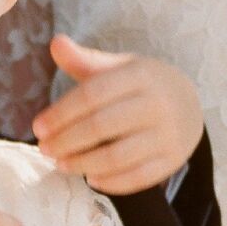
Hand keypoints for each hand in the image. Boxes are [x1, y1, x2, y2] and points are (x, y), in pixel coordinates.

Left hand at [32, 35, 203, 196]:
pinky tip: (91, 179)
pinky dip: (111, 182)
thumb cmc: (141, 86)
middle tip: (44, 149)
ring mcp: (167, 134)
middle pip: (101, 126)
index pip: (93, 94)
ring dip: (83, 164)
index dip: (61, 113)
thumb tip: (56, 43)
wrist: (189, 104)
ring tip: (60, 164)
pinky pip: (138, 177)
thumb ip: (86, 61)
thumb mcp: (119, 68)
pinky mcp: (172, 160)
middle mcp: (157, 104)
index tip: (38, 128)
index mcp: (140, 75)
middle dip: (66, 141)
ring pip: (117, 156)